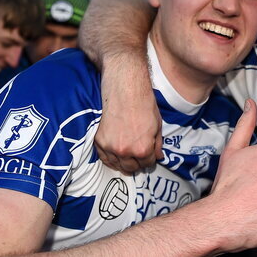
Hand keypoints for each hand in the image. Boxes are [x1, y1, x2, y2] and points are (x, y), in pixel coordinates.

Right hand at [95, 51, 162, 172]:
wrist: (125, 88)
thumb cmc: (144, 103)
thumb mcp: (157, 125)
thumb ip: (157, 144)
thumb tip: (158, 157)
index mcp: (143, 149)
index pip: (148, 164)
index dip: (150, 160)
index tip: (149, 156)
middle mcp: (125, 152)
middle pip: (131, 168)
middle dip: (137, 164)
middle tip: (138, 158)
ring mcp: (109, 147)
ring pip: (117, 165)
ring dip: (123, 163)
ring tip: (127, 158)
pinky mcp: (98, 141)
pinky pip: (104, 158)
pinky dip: (111, 159)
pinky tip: (116, 155)